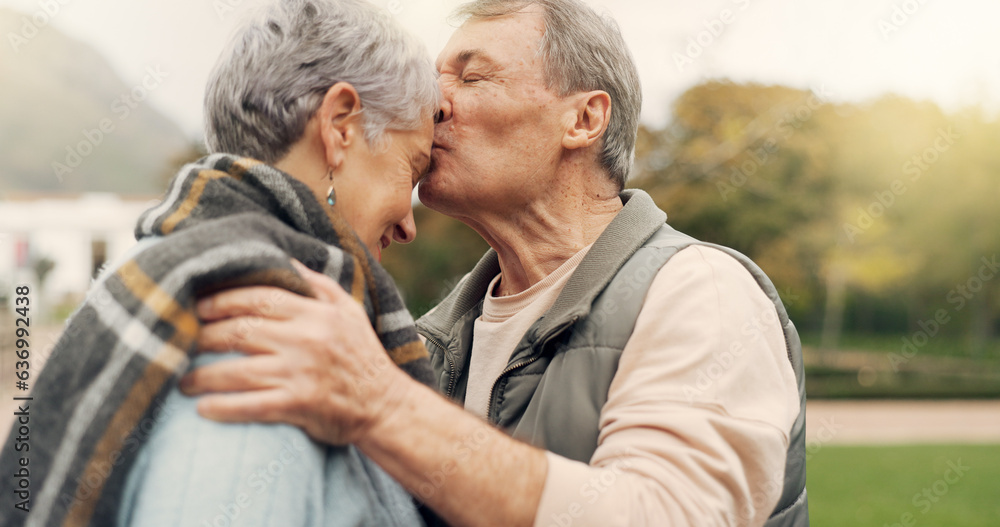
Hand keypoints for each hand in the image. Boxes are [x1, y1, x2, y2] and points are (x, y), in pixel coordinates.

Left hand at [180, 260, 416, 445]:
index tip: (196, 304)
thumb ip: (316, 285)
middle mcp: (307, 339)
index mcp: (316, 313)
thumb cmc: (362, 356)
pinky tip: (202, 407)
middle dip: (204, 334)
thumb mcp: (348, 311)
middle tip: (181, 338)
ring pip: (238, 370)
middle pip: (241, 330)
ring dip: (202, 376)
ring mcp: (301, 373)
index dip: (221, 299)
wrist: (386, 406)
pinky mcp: (298, 405)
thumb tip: (283, 260)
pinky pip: (251, 405)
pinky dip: (223, 407)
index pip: (258, 297)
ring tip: (182, 379)